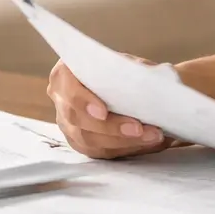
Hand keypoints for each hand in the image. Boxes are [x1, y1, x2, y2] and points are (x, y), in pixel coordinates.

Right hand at [47, 57, 175, 158]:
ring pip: (89, 141)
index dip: (84, 103)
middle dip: (112, 128)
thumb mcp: (124, 62)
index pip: (69, 90)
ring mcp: (68, 124)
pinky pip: (100, 152)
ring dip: (123, 142)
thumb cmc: (120, 69)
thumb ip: (132, 70)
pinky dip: (126, 148)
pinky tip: (146, 144)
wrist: (120, 83)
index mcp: (65, 74)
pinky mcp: (80, 142)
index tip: (103, 113)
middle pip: (78, 120)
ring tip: (152, 137)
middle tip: (139, 129)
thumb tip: (151, 84)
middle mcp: (61, 100)